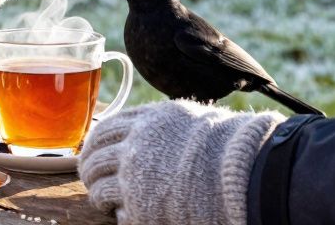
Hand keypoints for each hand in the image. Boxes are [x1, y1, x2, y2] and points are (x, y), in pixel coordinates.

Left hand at [78, 100, 283, 224]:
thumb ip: (161, 124)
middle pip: (94, 159)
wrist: (245, 176)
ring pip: (98, 188)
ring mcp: (134, 179)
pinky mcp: (140, 209)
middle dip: (89, 170)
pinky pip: (118, 213)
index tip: (91, 151)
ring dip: (99, 195)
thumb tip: (148, 126)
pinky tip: (129, 215)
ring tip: (104, 201)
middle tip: (90, 178)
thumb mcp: (189, 119)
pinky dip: (120, 215)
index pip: (104, 130)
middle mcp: (134, 148)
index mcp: (145, 122)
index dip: (94, 143)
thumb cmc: (227, 148)